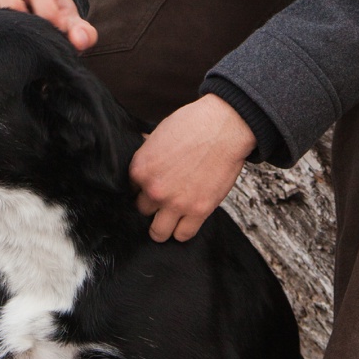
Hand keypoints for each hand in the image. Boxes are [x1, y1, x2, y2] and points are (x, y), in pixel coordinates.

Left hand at [130, 95, 255, 241]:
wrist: (226, 126)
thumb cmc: (196, 123)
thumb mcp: (161, 132)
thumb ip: (148, 151)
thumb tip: (142, 150)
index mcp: (140, 169)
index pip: (132, 190)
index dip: (144, 187)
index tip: (154, 185)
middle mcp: (154, 189)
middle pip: (143, 211)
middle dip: (154, 204)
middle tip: (167, 197)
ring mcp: (176, 202)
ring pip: (158, 232)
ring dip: (164, 225)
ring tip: (173, 217)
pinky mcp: (199, 210)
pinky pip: (183, 234)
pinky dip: (184, 230)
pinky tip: (188, 219)